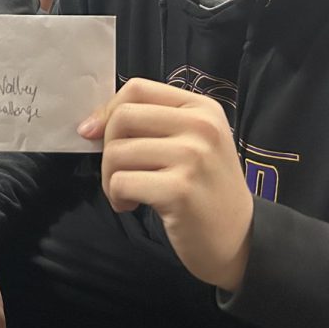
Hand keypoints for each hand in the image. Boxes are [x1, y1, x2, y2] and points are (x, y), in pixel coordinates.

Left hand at [78, 78, 252, 290]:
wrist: (239, 239)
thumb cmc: (204, 188)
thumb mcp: (190, 142)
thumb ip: (150, 124)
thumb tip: (89, 125)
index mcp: (202, 108)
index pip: (137, 88)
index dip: (107, 109)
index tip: (95, 132)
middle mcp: (201, 127)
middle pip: (123, 117)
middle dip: (107, 147)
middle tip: (118, 171)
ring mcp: (193, 157)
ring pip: (117, 152)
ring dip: (110, 177)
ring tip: (127, 193)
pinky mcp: (180, 190)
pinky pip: (121, 182)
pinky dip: (116, 196)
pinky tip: (131, 205)